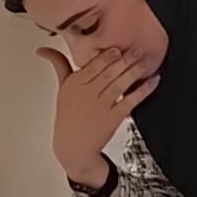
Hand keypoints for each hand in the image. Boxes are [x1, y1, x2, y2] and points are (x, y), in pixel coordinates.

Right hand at [49, 38, 148, 191]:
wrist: (73, 147)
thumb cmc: (68, 115)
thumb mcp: (61, 89)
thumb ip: (58, 65)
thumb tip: (43, 49)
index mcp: (73, 85)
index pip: (91, 67)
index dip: (105, 57)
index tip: (116, 48)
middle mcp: (86, 95)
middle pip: (107, 74)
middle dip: (124, 60)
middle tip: (137, 49)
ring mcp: (100, 107)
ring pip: (119, 85)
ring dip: (134, 72)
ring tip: (146, 60)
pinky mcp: (113, 119)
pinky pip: (130, 102)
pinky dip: (142, 91)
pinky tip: (152, 81)